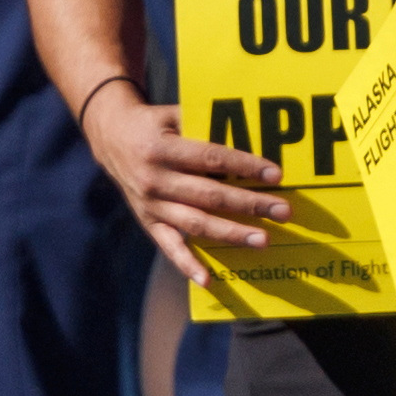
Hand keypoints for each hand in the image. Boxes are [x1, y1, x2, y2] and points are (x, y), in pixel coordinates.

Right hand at [80, 79, 287, 282]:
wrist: (112, 138)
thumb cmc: (157, 124)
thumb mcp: (176, 115)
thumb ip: (208, 126)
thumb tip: (256, 136)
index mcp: (162, 149)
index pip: (211, 158)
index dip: (244, 166)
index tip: (276, 175)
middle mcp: (154, 180)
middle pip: (209, 195)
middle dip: (249, 204)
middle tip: (283, 211)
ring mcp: (150, 205)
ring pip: (195, 223)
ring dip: (231, 234)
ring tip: (263, 240)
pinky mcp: (148, 223)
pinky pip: (169, 247)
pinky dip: (187, 265)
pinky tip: (208, 280)